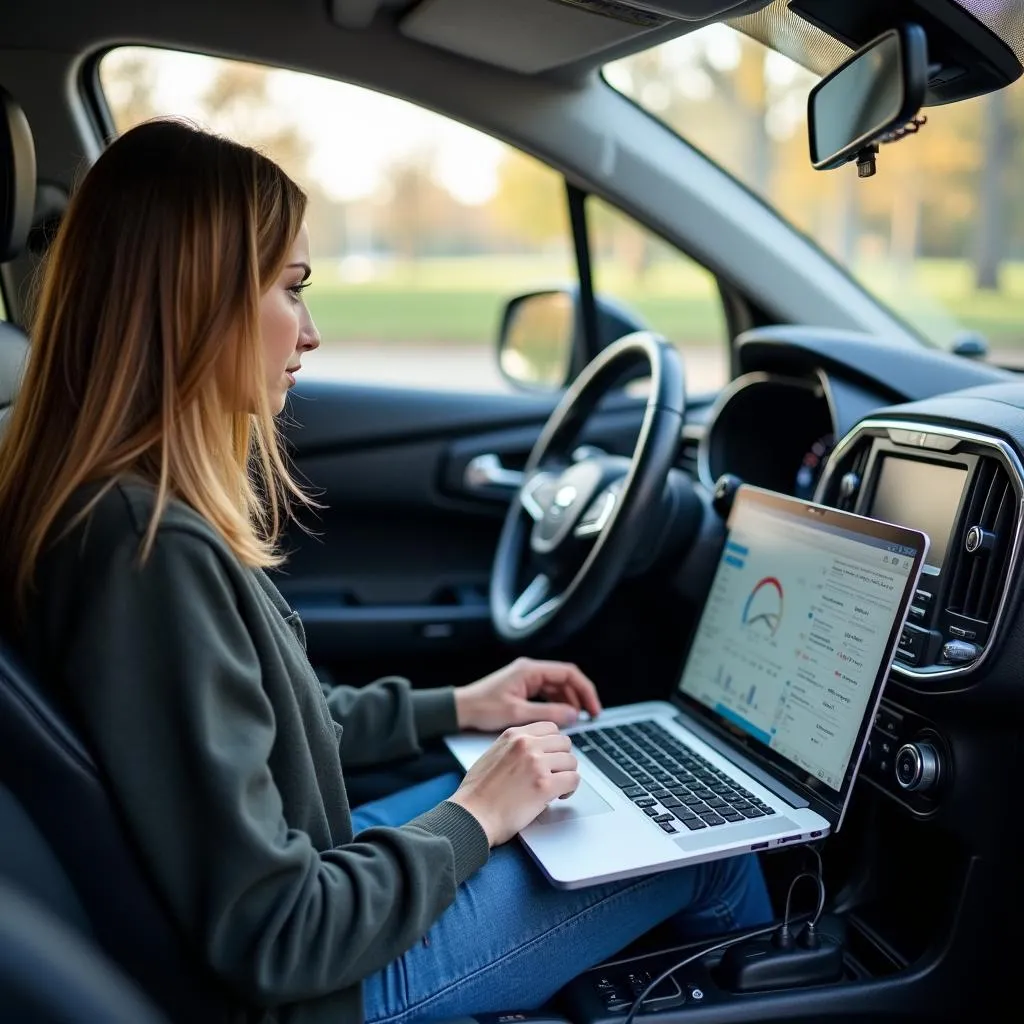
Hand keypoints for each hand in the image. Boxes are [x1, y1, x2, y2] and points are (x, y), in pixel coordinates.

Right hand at [448, 722, 579, 845]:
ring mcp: (536, 763)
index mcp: (513, 735)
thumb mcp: (492, 755)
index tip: (552, 757)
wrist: (471, 816)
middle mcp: (526, 744)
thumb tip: (536, 751)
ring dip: (566, 775)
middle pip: (564, 743)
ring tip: (556, 787)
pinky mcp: (544, 785)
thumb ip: (514, 748)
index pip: (550, 728)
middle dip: (562, 760)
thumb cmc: (477, 793)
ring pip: (571, 761)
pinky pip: (573, 780)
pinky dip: (570, 790)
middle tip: (555, 774)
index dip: (554, 745)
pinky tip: (559, 796)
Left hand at [453, 657, 601, 731]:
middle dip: (580, 696)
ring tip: (579, 719)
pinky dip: (557, 704)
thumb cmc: (483, 707)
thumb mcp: (517, 713)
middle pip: (566, 679)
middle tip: (591, 716)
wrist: (461, 709)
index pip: (569, 673)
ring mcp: (526, 678)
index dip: (585, 690)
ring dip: (570, 701)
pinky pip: (547, 693)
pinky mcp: (523, 688)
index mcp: (530, 670)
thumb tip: (572, 715)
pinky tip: (562, 717)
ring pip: (558, 687)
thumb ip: (547, 714)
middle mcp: (530, 670)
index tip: (593, 708)